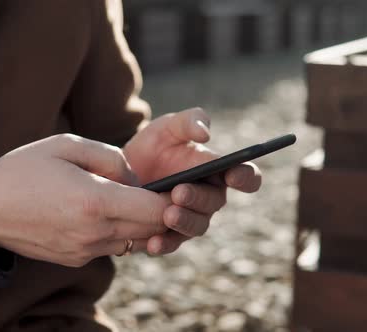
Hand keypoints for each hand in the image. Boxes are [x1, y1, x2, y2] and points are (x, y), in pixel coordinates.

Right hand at [0, 134, 170, 266]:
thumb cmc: (23, 170)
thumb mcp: (67, 146)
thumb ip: (111, 158)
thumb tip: (136, 178)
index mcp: (94, 201)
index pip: (155, 209)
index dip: (173, 199)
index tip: (180, 185)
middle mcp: (94, 233)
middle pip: (151, 229)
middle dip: (163, 211)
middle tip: (166, 191)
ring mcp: (85, 251)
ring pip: (134, 241)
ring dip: (141, 223)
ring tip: (135, 200)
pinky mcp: (77, 259)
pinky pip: (113, 248)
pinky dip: (119, 232)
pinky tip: (107, 212)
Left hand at [124, 108, 261, 254]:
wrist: (120, 171)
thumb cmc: (153, 146)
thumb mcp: (168, 127)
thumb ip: (189, 121)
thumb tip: (206, 134)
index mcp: (217, 170)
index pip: (245, 176)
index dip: (245, 177)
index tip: (232, 175)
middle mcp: (208, 197)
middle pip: (215, 203)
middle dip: (198, 198)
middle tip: (178, 192)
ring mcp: (191, 217)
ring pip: (197, 226)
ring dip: (184, 222)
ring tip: (167, 215)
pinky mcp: (169, 235)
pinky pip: (171, 243)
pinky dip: (163, 244)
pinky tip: (152, 243)